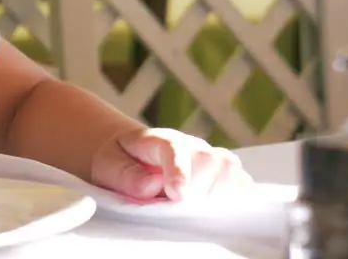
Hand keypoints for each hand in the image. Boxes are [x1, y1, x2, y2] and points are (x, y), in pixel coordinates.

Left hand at [90, 127, 252, 202]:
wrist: (125, 151)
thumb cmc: (116, 159)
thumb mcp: (108, 165)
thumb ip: (128, 176)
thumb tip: (153, 185)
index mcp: (156, 140)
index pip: (173, 149)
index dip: (179, 172)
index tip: (177, 195)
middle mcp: (187, 144)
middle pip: (210, 160)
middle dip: (198, 190)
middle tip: (178, 205)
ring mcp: (206, 156)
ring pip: (229, 168)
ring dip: (217, 194)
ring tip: (195, 207)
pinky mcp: (219, 170)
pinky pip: (238, 180)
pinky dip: (232, 195)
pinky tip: (215, 207)